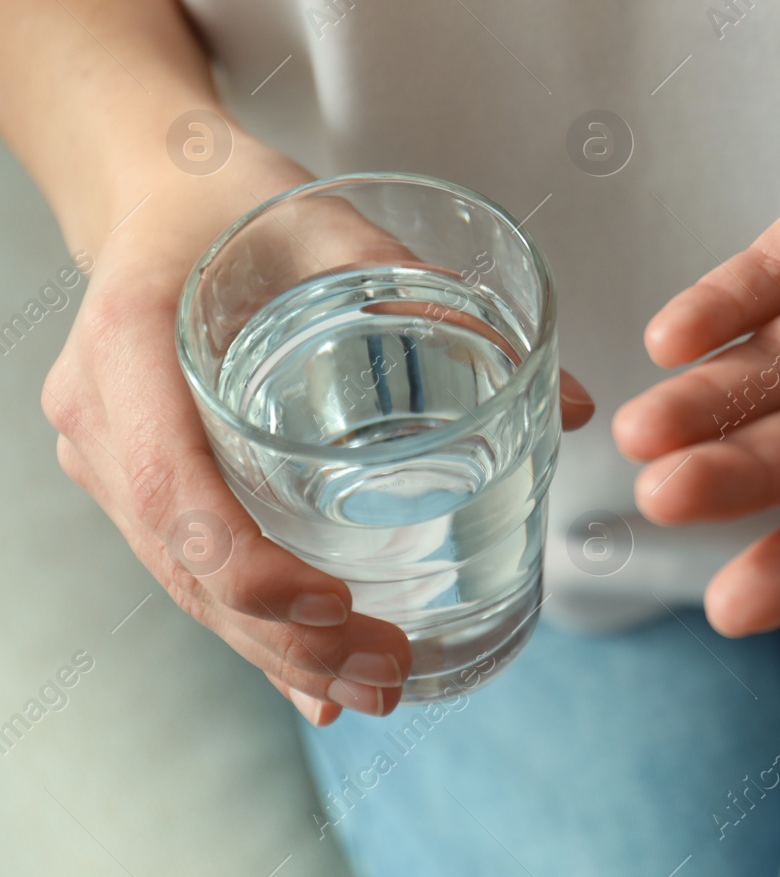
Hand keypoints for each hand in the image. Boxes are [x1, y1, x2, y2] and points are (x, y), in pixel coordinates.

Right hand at [43, 141, 594, 723]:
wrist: (154, 192)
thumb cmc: (244, 204)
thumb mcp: (338, 230)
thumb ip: (445, 306)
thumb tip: (576, 406)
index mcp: (132, 339)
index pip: (173, 482)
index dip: (247, 561)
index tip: (334, 604)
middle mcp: (101, 411)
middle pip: (180, 557)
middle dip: (282, 636)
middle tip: (389, 674)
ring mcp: (106, 452)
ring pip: (180, 580)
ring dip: (272, 650)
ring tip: (373, 690)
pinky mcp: (132, 476)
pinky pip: (183, 565)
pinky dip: (249, 628)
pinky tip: (313, 684)